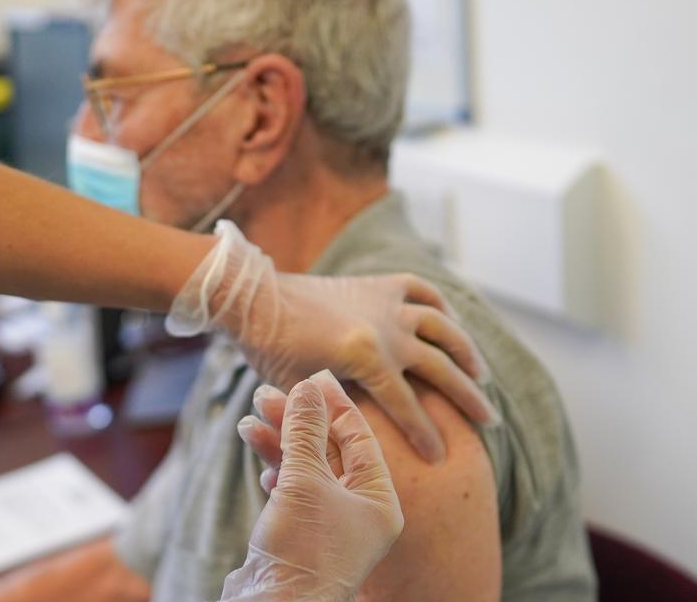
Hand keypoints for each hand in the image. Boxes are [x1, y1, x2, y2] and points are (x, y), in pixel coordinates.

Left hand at [166, 221, 496, 462]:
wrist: (257, 300)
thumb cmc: (271, 352)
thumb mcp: (302, 393)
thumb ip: (333, 414)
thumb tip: (358, 443)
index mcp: (364, 357)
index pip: (407, 406)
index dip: (426, 435)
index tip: (442, 458)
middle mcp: (385, 328)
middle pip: (441, 369)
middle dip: (466, 398)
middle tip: (487, 421)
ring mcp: (385, 302)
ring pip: (443, 326)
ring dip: (465, 352)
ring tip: (480, 375)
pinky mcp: (379, 284)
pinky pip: (421, 290)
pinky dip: (440, 305)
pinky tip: (450, 323)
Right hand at [219, 373, 402, 601]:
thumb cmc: (303, 547)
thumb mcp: (306, 479)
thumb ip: (306, 430)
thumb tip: (309, 388)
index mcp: (380, 500)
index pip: (359, 438)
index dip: (333, 404)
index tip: (311, 377)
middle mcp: (360, 512)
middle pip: (329, 451)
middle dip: (296, 421)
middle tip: (266, 393)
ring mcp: (330, 524)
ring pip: (305, 469)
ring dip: (278, 441)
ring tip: (248, 418)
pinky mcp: (302, 534)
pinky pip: (291, 490)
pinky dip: (273, 469)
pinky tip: (256, 453)